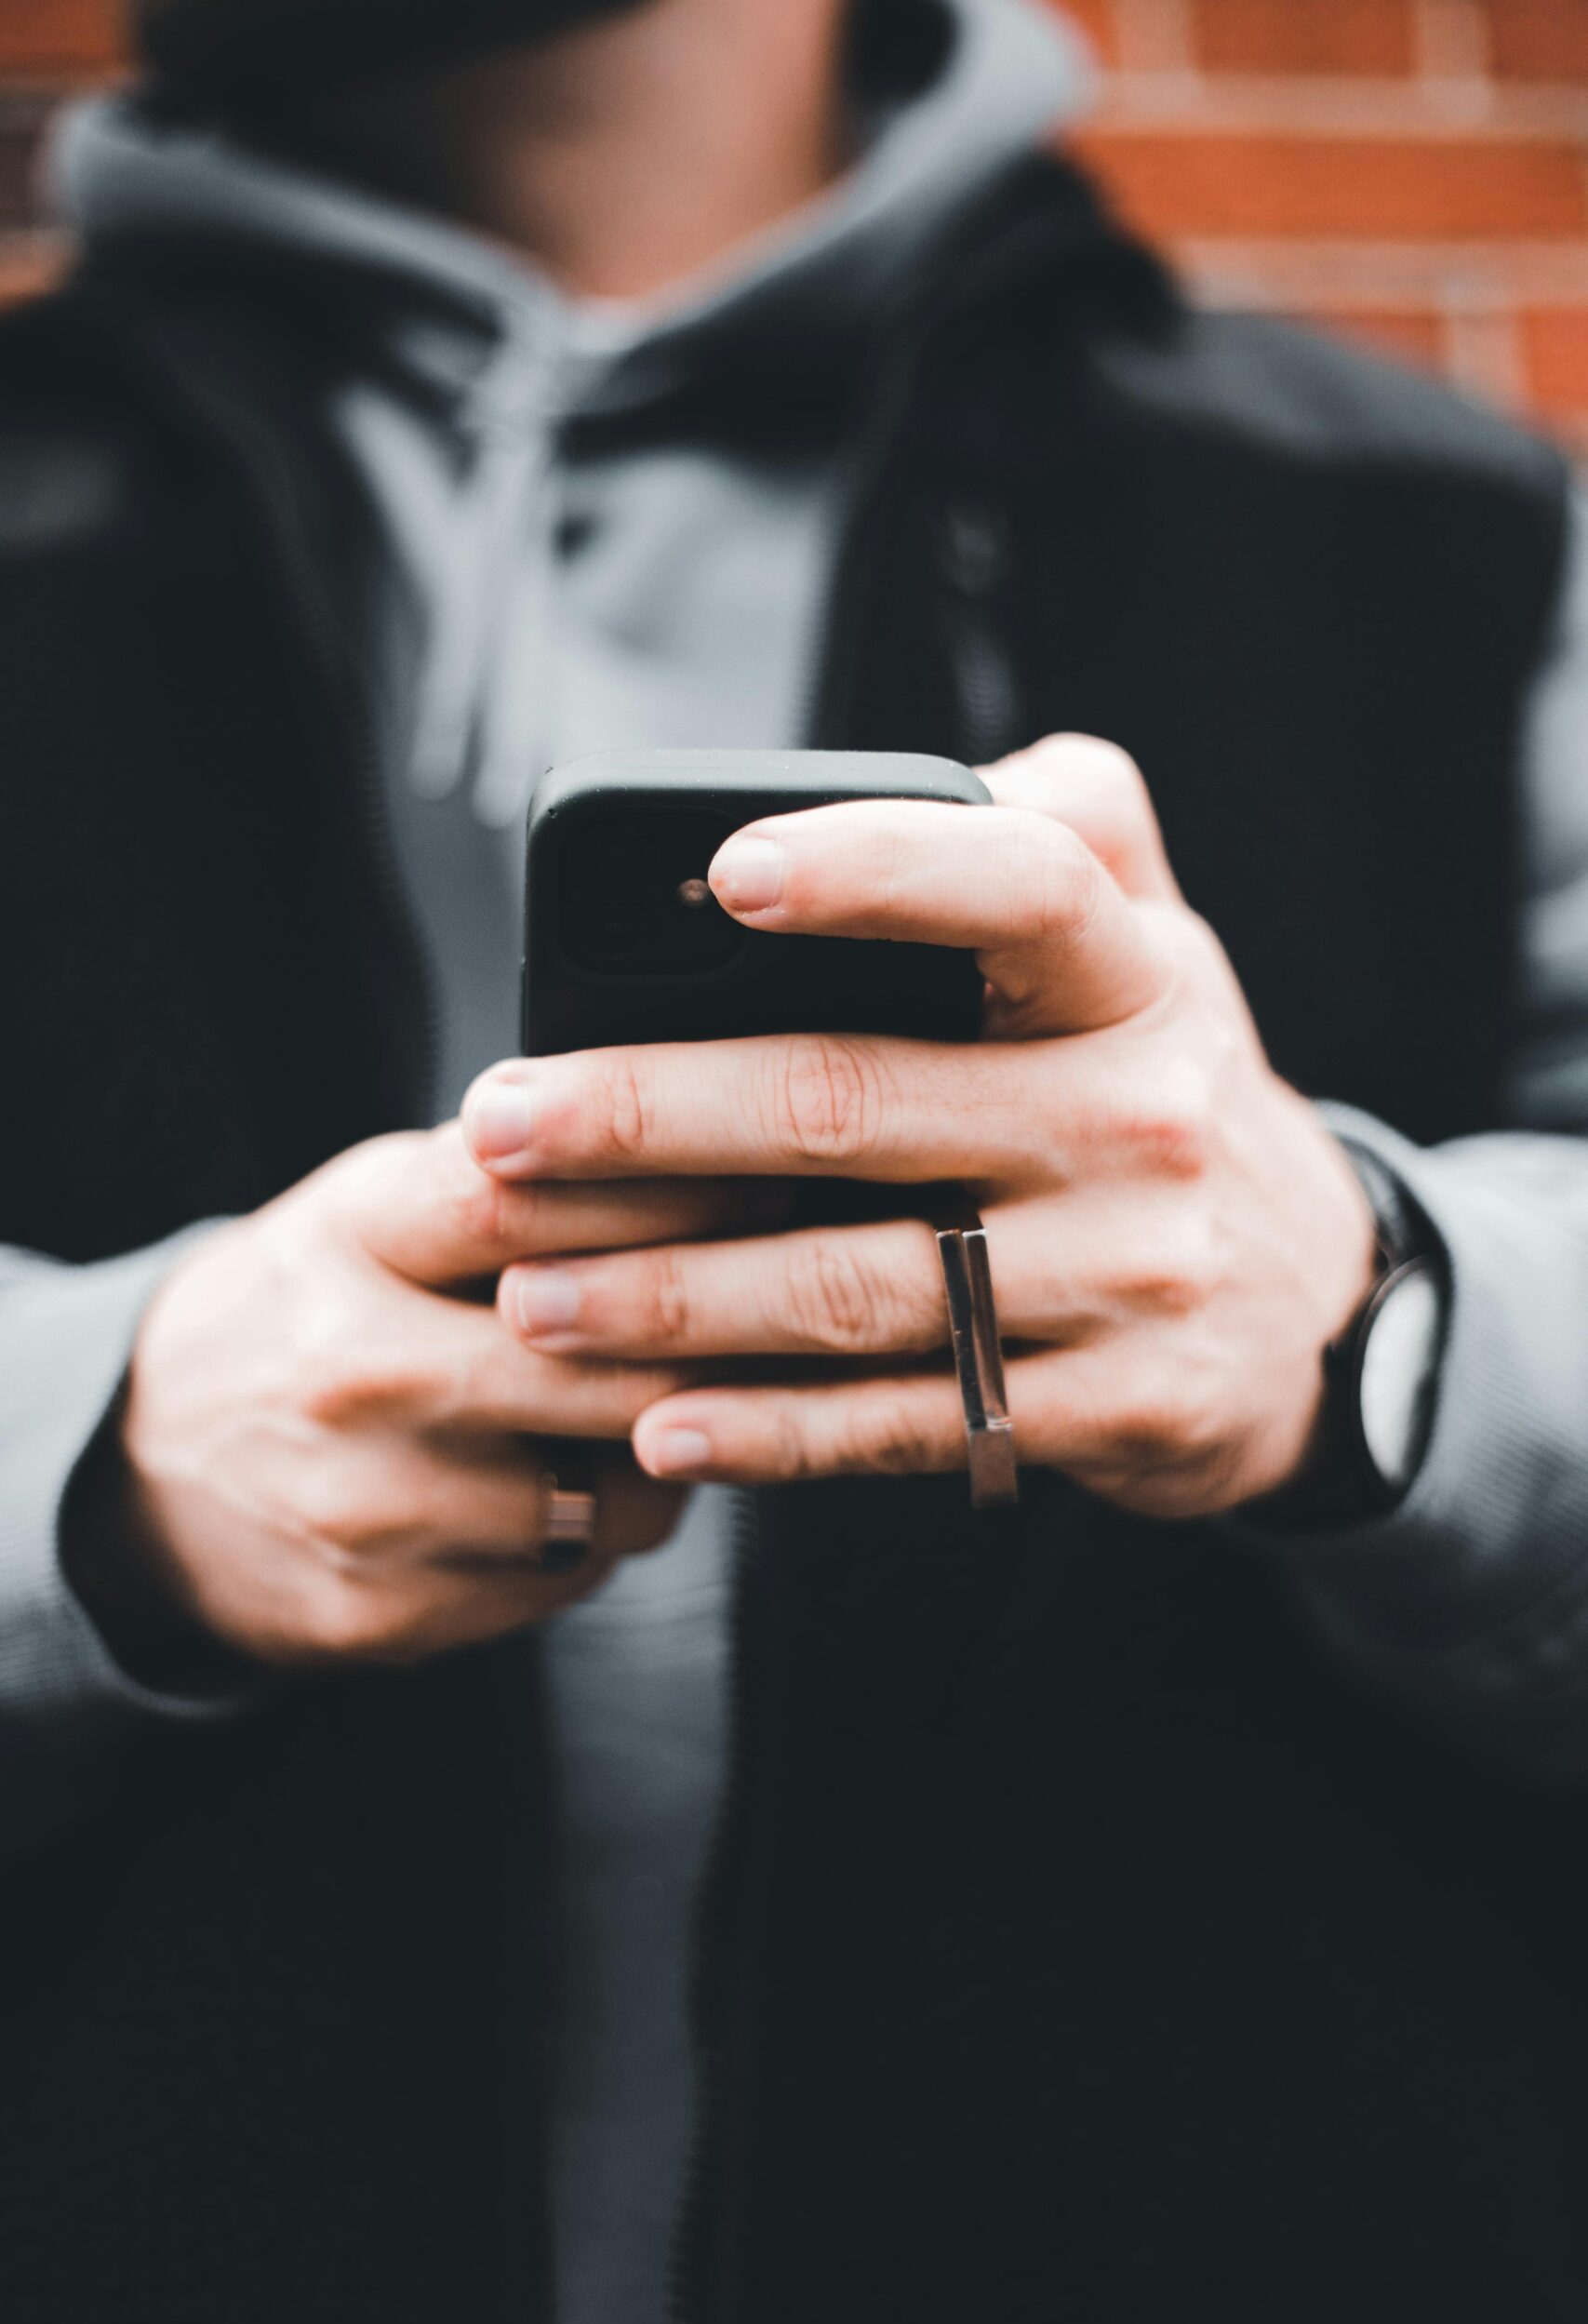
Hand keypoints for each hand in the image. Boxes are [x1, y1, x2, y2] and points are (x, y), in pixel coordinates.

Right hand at [110, 1127, 736, 1664]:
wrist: (146, 1475)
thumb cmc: (308, 1316)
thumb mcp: (373, 1210)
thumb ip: (514, 1181)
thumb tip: (704, 1153)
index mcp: (356, 1237)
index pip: (536, 1197)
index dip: (676, 1192)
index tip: (766, 1185)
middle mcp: (358, 1366)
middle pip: (614, 1359)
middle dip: (719, 1343)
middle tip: (768, 1324)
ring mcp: (371, 1502)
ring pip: (619, 1491)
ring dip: (671, 1456)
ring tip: (652, 1417)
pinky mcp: (387, 1612)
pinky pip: (570, 1576)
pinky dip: (599, 1534)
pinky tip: (567, 1492)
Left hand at [461, 737, 1377, 1518]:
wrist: (1320, 1313)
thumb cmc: (1167, 1094)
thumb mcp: (1159, 949)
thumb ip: (1069, 835)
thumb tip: (935, 768)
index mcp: (1137, 978)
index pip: (1020, 887)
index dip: (878, 869)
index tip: (730, 872)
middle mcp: (1139, 1119)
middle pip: (861, 1104)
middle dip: (653, 1116)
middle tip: (501, 1123)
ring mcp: (1128, 1275)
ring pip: (858, 1285)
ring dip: (672, 1294)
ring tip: (531, 1292)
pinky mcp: (1109, 1407)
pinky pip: (908, 1421)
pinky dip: (771, 1432)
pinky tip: (654, 1422)